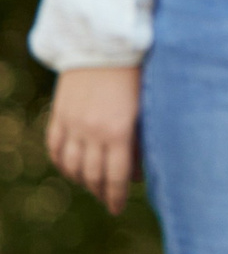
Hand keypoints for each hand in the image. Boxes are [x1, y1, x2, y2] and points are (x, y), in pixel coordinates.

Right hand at [47, 67, 140, 214]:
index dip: (116, 196)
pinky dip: (61, 162)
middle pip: (92, 175)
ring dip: (81, 180)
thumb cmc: (137, 74)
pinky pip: (55, 147)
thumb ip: (140, 140)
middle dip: (101, 191)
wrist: (105, 44)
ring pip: (71, 165)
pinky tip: (70, 168)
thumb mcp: (146, 109)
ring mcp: (72, 124)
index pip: (116, 177)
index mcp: (119, 132)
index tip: (117, 209)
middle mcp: (92, 132)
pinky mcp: (59, 114)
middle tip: (108, 200)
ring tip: (91, 186)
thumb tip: (137, 173)